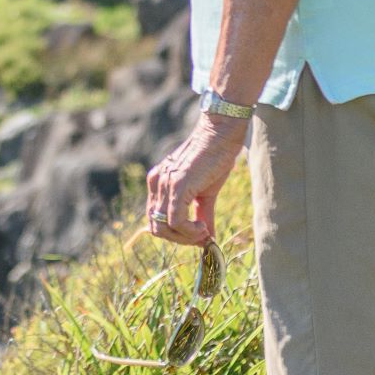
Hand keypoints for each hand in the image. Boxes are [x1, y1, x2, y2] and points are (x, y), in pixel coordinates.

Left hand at [144, 114, 247, 247]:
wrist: (220, 134)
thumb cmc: (214, 159)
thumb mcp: (206, 193)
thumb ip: (203, 215)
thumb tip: (208, 241)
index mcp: (158, 183)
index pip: (155, 219)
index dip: (174, 234)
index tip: (197, 237)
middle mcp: (156, 183)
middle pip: (155, 227)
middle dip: (179, 239)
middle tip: (201, 238)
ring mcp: (164, 183)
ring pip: (163, 227)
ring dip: (185, 237)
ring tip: (204, 231)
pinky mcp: (177, 185)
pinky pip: (176, 220)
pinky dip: (190, 231)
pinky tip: (203, 225)